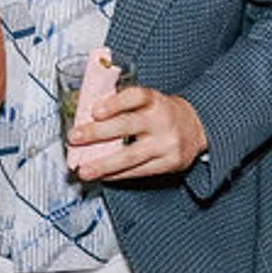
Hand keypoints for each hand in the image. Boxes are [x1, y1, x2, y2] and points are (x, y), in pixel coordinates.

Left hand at [70, 84, 207, 180]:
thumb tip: (86, 117)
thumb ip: (122, 105)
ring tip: (84, 171)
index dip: (115, 103)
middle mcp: (162, 121)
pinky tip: (103, 175)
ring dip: (103, 164)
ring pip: (130, 156)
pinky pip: (138, 171)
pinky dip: (117, 174)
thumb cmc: (161, 113)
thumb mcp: (149, 101)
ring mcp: (166, 144)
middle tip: (74, 138)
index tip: (95, 111)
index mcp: (155, 100)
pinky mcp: (169, 163)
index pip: (136, 97)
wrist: (197, 128)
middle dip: (97, 133)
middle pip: (127, 126)